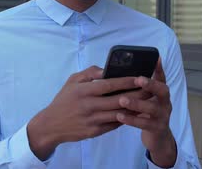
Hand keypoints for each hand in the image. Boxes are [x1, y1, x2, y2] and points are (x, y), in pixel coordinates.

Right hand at [27, 66, 148, 159]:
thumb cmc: (64, 100)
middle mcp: (89, 106)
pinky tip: (135, 113)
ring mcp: (92, 120)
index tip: (140, 77)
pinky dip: (125, 119)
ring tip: (147, 102)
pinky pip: (114, 124)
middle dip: (136, 95)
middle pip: (118, 100)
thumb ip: (90, 73)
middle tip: (150, 89)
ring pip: (119, 114)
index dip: (126, 81)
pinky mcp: (94, 132)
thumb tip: (107, 69)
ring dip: (134, 108)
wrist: (51, 125)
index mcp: (84, 91)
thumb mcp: (72, 81)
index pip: (109, 85)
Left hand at [116, 58, 176, 167]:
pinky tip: (120, 116)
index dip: (159, 69)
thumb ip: (139, 88)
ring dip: (137, 103)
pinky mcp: (157, 128)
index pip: (161, 78)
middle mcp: (165, 102)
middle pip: (162, 91)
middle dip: (150, 84)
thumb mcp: (146, 99)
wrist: (157, 137)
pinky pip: (145, 124)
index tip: (155, 58)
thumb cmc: (147, 113)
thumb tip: (123, 72)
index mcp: (161, 93)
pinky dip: (132, 120)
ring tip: (122, 100)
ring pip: (152, 108)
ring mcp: (163, 116)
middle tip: (138, 80)